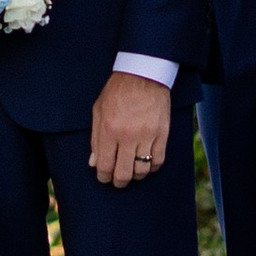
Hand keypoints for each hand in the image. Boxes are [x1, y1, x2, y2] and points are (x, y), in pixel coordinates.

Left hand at [88, 68, 173, 188]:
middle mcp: (127, 135)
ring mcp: (146, 135)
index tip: (104, 178)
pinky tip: (146, 163)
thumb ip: (95, 139)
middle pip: (123, 173)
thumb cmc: (117, 91)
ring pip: (141, 170)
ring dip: (135, 175)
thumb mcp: (98, 111)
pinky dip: (151, 167)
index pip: (105, 165)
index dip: (103, 177)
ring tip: (132, 171)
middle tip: (118, 181)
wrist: (143, 74)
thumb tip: (94, 163)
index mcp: (108, 130)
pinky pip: (158, 161)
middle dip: (118, 182)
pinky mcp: (162, 133)